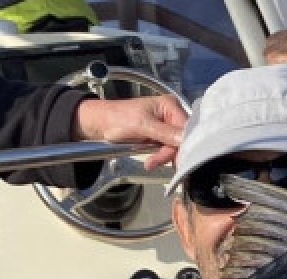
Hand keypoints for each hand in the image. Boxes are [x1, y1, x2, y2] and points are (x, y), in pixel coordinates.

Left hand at [72, 95, 186, 169]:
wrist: (100, 125)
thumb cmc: (119, 119)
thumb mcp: (142, 125)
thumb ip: (165, 132)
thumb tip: (185, 139)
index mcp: (169, 105)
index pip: (185, 127)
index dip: (182, 144)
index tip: (177, 160)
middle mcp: (171, 114)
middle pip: (181, 138)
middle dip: (169, 153)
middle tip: (154, 163)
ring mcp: (166, 126)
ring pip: (175, 146)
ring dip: (163, 157)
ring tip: (150, 163)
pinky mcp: (160, 137)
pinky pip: (167, 150)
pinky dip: (160, 157)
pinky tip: (151, 162)